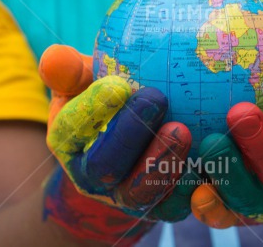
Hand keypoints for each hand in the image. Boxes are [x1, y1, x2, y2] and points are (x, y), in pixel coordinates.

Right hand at [39, 45, 197, 243]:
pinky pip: (174, 204)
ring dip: (163, 161)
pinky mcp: (158, 206)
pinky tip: (208, 157)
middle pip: (105, 166)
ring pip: (142, 192)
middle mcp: (93, 176)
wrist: (126, 148)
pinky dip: (191, 186)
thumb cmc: (107, 103)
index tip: (117, 84)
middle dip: (130, 134)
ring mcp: (126, 195)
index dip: (92, 109)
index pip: (73, 128)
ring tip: (183, 129)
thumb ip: (70, 71)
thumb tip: (54, 57)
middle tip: (156, 98)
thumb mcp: (84, 82)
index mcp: (70, 141)